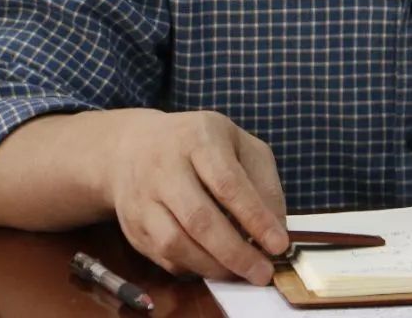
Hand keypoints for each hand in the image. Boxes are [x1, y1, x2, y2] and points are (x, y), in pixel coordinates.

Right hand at [103, 109, 288, 283]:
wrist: (134, 146)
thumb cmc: (200, 146)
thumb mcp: (239, 145)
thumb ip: (263, 182)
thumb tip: (276, 228)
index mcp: (199, 138)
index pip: (228, 183)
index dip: (255, 218)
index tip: (279, 245)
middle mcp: (165, 166)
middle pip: (199, 218)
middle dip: (235, 253)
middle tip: (262, 272)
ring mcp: (143, 197)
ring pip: (175, 243)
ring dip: (213, 266)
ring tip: (240, 273)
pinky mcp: (132, 226)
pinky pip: (163, 257)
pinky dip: (192, 267)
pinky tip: (213, 265)